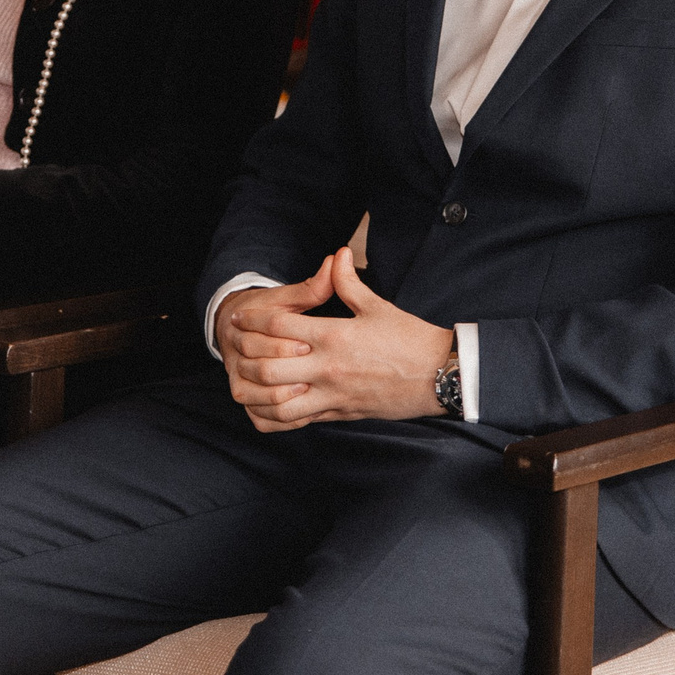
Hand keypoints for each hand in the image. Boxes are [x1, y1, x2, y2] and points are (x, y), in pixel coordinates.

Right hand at [215, 260, 334, 421]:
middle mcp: (236, 356)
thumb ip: (312, 286)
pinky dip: (280, 418)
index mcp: (244, 325)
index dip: (287, 342)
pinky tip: (304, 411)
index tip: (310, 343)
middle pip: (260, 370)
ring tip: (308, 390)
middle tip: (315, 369)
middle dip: (288, 370)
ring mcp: (239, 381)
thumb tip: (339, 258)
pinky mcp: (247, 402)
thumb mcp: (287, 298)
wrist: (237, 331)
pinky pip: (261, 419)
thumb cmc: (271, 313)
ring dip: (283, 396)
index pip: (262, 337)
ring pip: (256, 398)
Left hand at [223, 248, 454, 432]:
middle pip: (269, 366)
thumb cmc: (408, 338)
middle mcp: (328, 368)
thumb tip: (337, 254)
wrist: (438, 376)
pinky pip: (299, 420)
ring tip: (247, 378)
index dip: (253, 320)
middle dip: (246, 355)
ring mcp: (333, 395)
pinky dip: (277, 415)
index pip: (279, 327)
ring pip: (279, 400)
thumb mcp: (376, 306)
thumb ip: (348, 283)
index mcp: (334, 336)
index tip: (239, 317)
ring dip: (257, 390)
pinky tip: (267, 405)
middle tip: (236, 346)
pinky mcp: (340, 413)